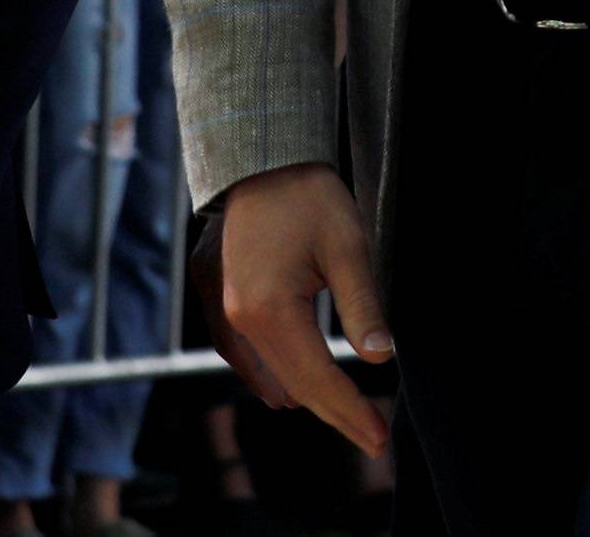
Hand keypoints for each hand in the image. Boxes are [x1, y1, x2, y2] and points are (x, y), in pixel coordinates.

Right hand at [202, 164, 392, 457]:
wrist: (259, 149)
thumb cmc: (308, 195)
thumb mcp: (348, 249)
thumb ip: (363, 307)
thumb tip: (381, 359)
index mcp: (269, 308)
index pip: (317, 379)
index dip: (351, 412)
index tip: (381, 439)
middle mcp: (236, 311)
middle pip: (289, 380)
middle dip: (331, 410)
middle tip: (369, 435)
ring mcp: (216, 296)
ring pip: (258, 365)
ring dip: (296, 392)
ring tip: (331, 413)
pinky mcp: (208, 280)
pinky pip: (232, 341)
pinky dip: (257, 367)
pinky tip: (273, 380)